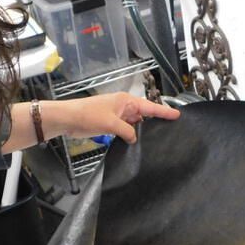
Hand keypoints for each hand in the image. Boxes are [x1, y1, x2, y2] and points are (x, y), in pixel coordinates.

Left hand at [46, 92, 179, 143]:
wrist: (67, 119)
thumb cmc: (87, 115)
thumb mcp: (111, 123)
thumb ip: (127, 131)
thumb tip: (134, 139)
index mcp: (125, 101)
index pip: (149, 106)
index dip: (163, 112)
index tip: (177, 115)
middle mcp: (123, 107)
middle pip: (144, 114)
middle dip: (155, 121)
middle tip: (170, 130)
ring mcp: (116, 115)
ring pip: (135, 123)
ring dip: (142, 130)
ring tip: (156, 139)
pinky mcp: (110, 124)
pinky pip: (126, 129)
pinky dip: (131, 135)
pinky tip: (136, 143)